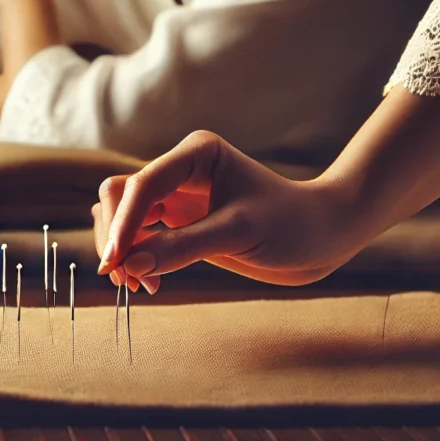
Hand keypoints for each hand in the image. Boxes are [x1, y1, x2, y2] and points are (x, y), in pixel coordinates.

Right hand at [92, 131, 364, 291]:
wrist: (323, 237)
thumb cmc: (292, 224)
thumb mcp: (238, 234)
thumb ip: (183, 247)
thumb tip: (129, 266)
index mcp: (195, 154)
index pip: (142, 184)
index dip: (124, 223)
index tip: (117, 263)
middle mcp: (179, 169)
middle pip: (119, 194)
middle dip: (117, 235)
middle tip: (124, 280)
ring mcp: (176, 195)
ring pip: (122, 213)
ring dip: (121, 248)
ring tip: (137, 286)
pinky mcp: (178, 220)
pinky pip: (138, 233)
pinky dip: (135, 257)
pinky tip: (150, 281)